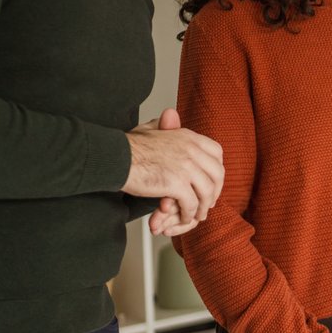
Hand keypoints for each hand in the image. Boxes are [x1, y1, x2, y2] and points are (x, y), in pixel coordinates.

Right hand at [127, 109, 223, 233]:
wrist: (115, 157)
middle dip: (215, 191)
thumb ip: (165, 125)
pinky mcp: (176, 184)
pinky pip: (191, 204)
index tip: (212, 181)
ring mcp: (186, 167)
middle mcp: (191, 150)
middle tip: (208, 202)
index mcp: (188, 137)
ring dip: (203, 206)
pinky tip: (184, 217)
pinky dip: (189, 214)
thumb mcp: (152, 128)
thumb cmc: (128, 146)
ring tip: (197, 214)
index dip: (216, 170)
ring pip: (207, 191)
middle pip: (216, 173)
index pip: (216, 152)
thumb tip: (170, 114)